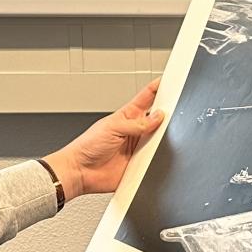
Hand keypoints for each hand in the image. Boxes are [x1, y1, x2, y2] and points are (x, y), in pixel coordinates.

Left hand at [44, 78, 165, 199]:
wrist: (80, 171)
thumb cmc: (87, 146)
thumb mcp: (113, 127)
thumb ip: (137, 123)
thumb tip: (157, 117)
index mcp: (127, 115)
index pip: (147, 97)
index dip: (157, 87)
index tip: (168, 80)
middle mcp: (135, 130)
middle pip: (158, 117)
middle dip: (166, 113)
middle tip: (170, 112)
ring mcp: (138, 146)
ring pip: (159, 138)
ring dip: (162, 137)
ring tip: (160, 136)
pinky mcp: (140, 163)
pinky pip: (155, 159)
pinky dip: (158, 157)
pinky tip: (156, 154)